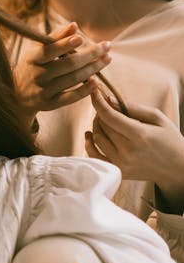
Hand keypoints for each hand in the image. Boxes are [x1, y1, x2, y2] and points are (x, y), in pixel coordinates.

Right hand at [14, 22, 110, 117]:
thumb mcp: (36, 50)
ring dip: (92, 69)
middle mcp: (37, 75)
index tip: (81, 37)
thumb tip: (74, 25)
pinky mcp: (49, 104)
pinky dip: (84, 91)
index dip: (65, 44)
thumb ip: (55, 37)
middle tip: (106, 46)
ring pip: (72, 79)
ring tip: (107, 59)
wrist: (15, 95)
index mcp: (32, 58)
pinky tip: (96, 83)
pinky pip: (69, 98)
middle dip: (89, 54)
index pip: (49, 50)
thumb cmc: (31, 66)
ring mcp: (43, 90)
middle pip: (67, 64)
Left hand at [87, 88, 183, 212]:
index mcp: (139, 135)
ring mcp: (122, 163)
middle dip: (100, 112)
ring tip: (104, 119)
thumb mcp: (157, 118)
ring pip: (97, 139)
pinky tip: (90, 134)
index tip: (93, 91)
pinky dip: (88, 144)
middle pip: (102, 126)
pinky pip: (94, 157)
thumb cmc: (170, 140)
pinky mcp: (118, 172)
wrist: (178, 169)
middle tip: (106, 107)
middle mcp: (128, 151)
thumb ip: (132, 107)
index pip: (109, 116)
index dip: (98, 102)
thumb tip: (108, 99)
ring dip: (96, 126)